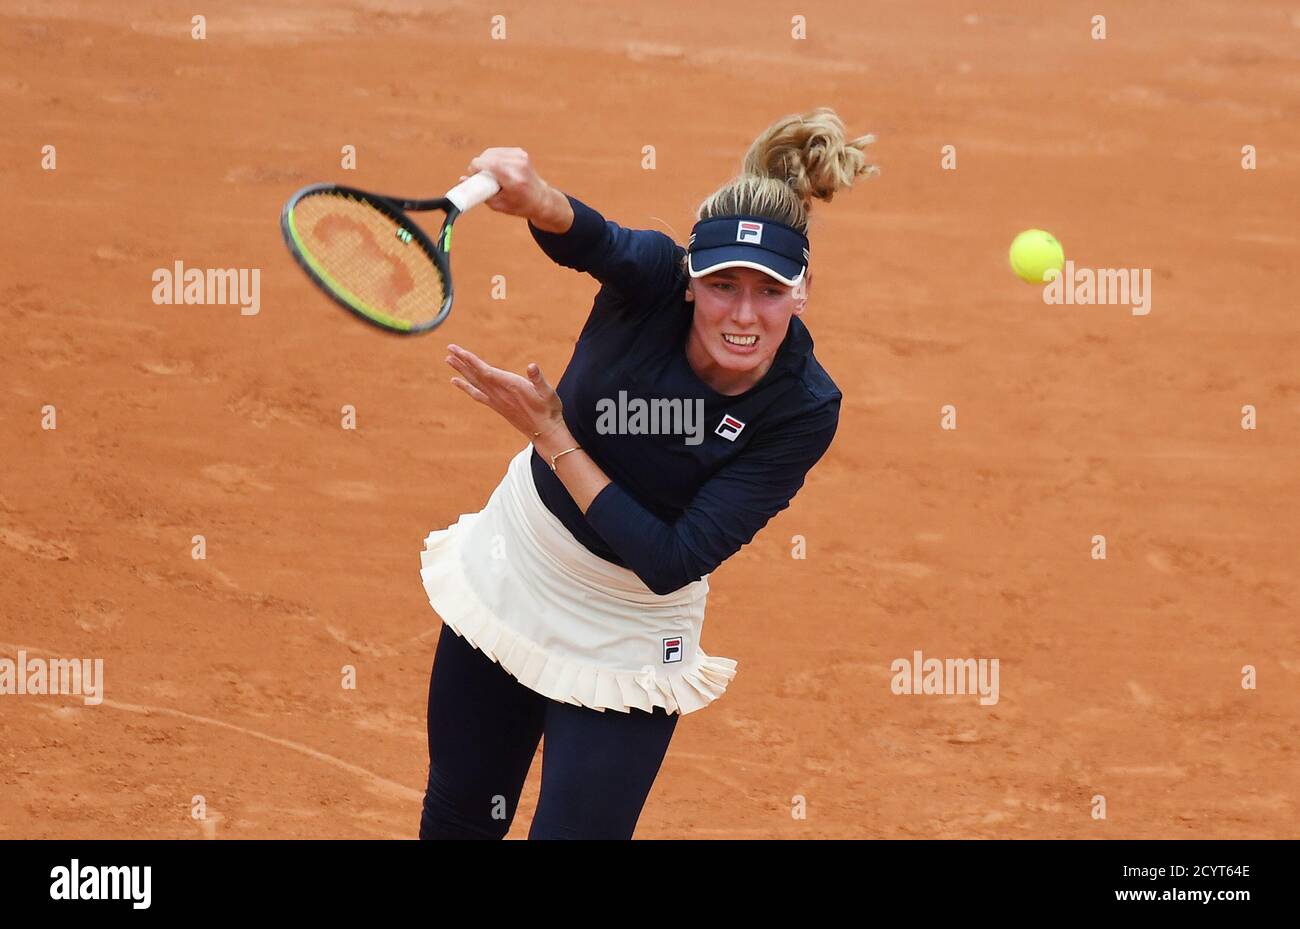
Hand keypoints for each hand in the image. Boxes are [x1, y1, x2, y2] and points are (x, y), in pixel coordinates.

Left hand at [445, 344, 566, 441]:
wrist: (545, 432)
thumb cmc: (549, 410)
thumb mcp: (548, 392)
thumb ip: (539, 379)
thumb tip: (532, 367)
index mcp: (510, 386)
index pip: (486, 371)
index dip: (472, 361)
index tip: (459, 351)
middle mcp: (499, 394)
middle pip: (476, 375)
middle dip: (462, 361)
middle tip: (449, 348)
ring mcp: (496, 401)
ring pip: (474, 382)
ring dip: (461, 370)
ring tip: (449, 360)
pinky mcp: (496, 406)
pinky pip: (476, 394)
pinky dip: (465, 386)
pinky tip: (457, 381)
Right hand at [457, 147, 549, 218]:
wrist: (540, 199)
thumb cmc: (518, 205)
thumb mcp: (496, 204)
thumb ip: (478, 192)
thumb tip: (461, 180)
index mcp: (514, 180)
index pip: (489, 163)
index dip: (476, 167)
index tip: (472, 174)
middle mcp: (518, 165)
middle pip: (488, 157)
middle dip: (480, 165)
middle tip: (480, 177)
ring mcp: (521, 157)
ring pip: (491, 152)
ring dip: (486, 161)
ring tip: (489, 174)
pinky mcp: (520, 152)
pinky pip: (498, 151)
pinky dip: (494, 158)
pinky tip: (497, 168)